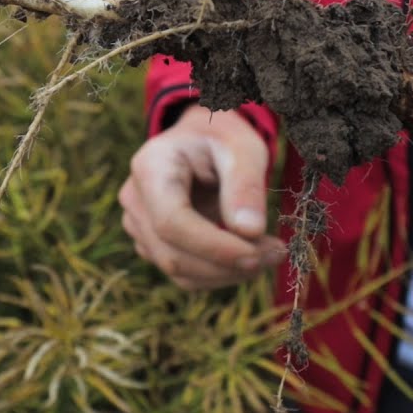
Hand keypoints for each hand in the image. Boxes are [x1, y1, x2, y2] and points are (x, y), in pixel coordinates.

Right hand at [119, 105, 286, 289]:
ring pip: (179, 270)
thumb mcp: (242, 147)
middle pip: (173, 253)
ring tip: (269, 254)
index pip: (172, 222)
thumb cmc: (221, 139)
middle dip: (227, 264)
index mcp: (151, 167)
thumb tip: (250, 231)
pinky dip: (219, 273)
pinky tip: (248, 257)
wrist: (201, 141)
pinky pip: (184, 273)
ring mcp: (138, 224)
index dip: (213, 247)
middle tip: (277, 254)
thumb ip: (245, 185)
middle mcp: (135, 199)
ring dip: (227, 273)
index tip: (257, 256)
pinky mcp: (151, 243)